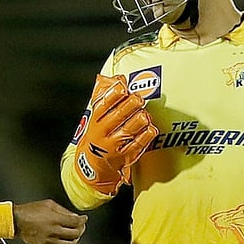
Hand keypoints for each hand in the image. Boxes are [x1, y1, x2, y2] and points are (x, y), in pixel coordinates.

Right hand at [13, 199, 86, 243]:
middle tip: (82, 226)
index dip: (83, 220)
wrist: (17, 221)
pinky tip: (66, 240)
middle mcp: (53, 231)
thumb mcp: (48, 204)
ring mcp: (49, 241)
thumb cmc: (31, 210)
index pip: (75, 222)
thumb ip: (63, 210)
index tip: (84, 218)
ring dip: (76, 239)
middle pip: (75, 234)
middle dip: (81, 229)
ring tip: (76, 234)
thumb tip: (74, 216)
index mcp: (55, 219)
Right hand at [73, 74, 157, 194]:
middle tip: (139, 98)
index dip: (113, 95)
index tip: (123, 87)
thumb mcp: (96, 116)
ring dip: (138, 120)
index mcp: (94, 120)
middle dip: (129, 105)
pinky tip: (151, 128)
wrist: (93, 165)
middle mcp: (102, 133)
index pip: (102, 105)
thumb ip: (106, 95)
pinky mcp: (125, 157)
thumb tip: (119, 78)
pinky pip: (137, 145)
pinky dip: (145, 136)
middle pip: (116, 117)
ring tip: (145, 113)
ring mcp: (113, 146)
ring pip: (127, 131)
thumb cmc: (98, 134)